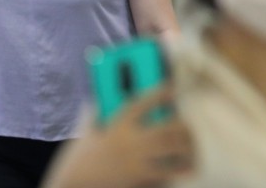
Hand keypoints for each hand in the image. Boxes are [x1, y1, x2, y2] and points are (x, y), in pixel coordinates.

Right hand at [41, 87, 194, 187]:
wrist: (73, 185)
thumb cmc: (81, 156)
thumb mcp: (88, 129)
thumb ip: (97, 111)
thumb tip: (103, 94)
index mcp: (117, 123)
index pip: (142, 103)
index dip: (160, 93)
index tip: (172, 88)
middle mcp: (130, 139)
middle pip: (168, 127)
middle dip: (183, 127)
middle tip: (187, 127)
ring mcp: (136, 159)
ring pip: (172, 149)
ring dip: (187, 147)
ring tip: (192, 147)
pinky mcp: (138, 177)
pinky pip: (166, 172)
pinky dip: (179, 169)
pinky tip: (187, 167)